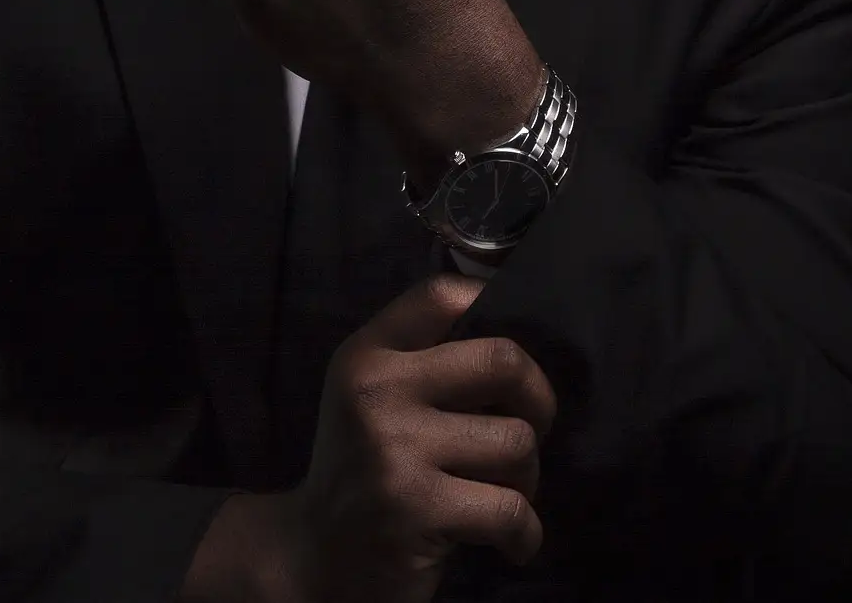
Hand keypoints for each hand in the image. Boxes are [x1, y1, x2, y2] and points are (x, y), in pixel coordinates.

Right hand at [274, 274, 558, 602]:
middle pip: (502, 361)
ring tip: (504, 493)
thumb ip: (422, 357)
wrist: (313, 555)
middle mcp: (376, 392)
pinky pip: (511, 509)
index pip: (440, 295)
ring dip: (527, 477)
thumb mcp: (370, 397)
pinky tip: (512, 541)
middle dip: (538, 399)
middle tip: (530, 426)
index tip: (508, 346)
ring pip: (516, 442)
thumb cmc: (361, 468)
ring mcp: (395, 450)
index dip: (493, 303)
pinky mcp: (417, 509)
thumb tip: (510, 331)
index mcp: (366, 356)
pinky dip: (525, 533)